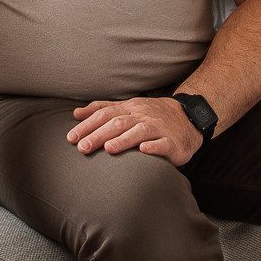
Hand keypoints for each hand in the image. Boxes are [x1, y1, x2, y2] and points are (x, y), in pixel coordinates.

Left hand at [68, 95, 202, 165]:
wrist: (188, 118)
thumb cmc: (152, 116)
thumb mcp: (128, 108)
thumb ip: (103, 110)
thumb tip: (76, 113)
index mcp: (130, 108)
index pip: (105, 114)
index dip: (87, 125)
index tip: (71, 137)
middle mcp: (142, 116)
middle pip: (119, 123)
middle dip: (99, 134)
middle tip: (82, 147)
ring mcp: (158, 128)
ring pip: (140, 131)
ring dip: (123, 139)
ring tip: (108, 149)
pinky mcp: (172, 142)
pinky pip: (162, 143)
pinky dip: (152, 147)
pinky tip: (143, 151)